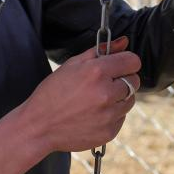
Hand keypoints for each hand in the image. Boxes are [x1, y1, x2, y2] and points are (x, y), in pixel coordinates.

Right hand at [22, 36, 141, 152]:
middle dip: (123, 79)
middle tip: (104, 83)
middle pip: (134, 81)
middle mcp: (106, 93)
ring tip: (97, 100)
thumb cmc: (53, 92)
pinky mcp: (109, 132)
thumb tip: (124, 41)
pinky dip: (112, 115)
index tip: (119, 65)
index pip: (133, 61)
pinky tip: (94, 114)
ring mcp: (109, 115)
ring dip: (119, 98)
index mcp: (97, 72)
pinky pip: (121, 118)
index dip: (126, 61)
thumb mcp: (73, 65)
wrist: (39, 126)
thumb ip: (101, 51)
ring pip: (130, 100)